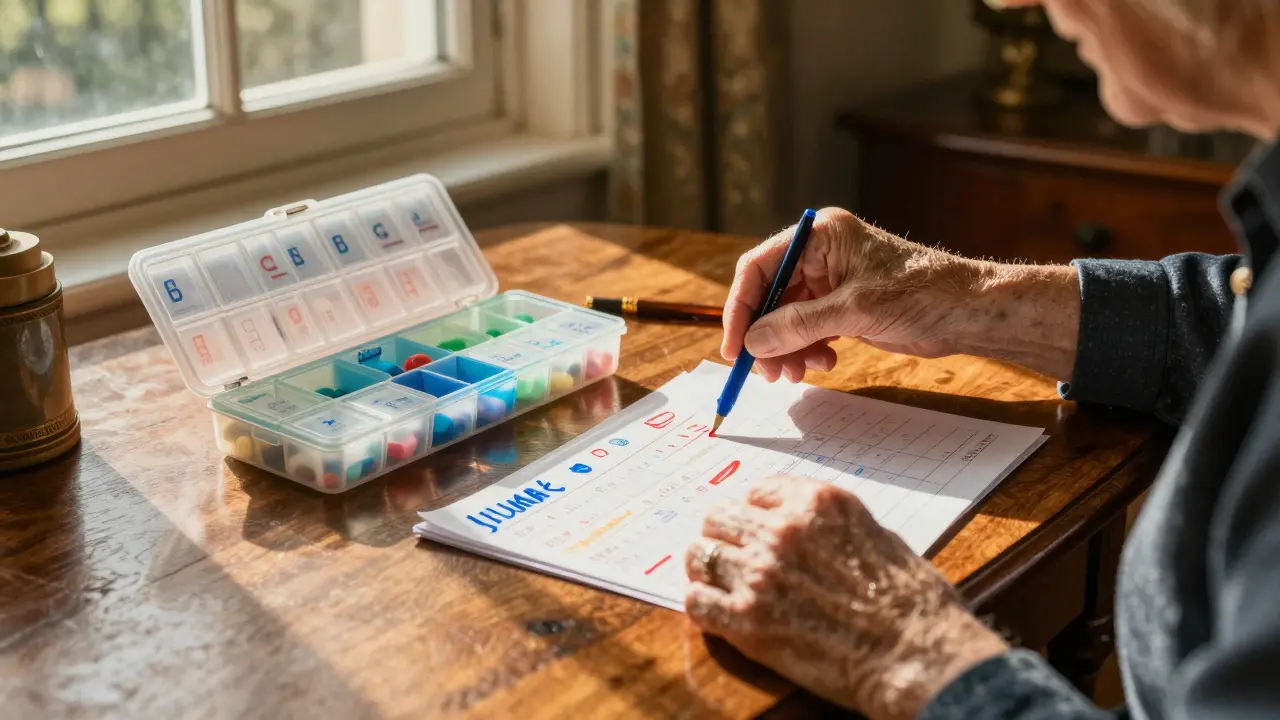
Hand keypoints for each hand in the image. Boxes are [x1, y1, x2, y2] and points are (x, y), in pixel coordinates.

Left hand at [684, 476, 1007, 719]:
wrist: (916, 654)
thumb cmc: (910, 599)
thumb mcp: (875, 534)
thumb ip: (828, 526)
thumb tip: (804, 529)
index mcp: (815, 502)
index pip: (757, 492)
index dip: (757, 513)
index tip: (759, 529)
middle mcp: (781, 531)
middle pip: (719, 517)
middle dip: (726, 535)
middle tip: (734, 555)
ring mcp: (760, 575)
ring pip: (700, 555)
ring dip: (709, 568)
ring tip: (721, 582)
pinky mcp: (747, 622)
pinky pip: (697, 601)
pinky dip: (703, 605)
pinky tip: (718, 612)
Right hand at [722, 208, 1081, 382]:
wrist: (970, 311)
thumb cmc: (921, 293)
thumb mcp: (854, 310)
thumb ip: (799, 325)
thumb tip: (753, 342)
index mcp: (819, 236)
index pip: (759, 268)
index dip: (741, 308)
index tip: (735, 346)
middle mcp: (820, 254)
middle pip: (770, 297)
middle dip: (765, 336)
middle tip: (765, 372)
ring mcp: (831, 282)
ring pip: (786, 318)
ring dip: (785, 348)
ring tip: (796, 373)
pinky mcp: (843, 306)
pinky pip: (807, 329)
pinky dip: (806, 349)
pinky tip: (823, 363)